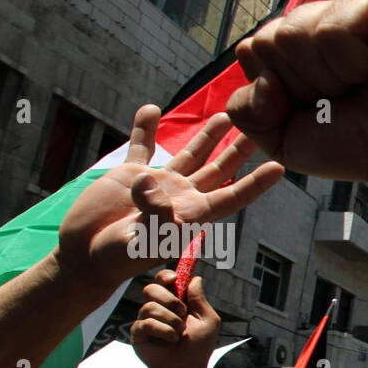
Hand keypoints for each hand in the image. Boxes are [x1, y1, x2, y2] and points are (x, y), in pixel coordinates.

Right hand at [56, 106, 281, 284]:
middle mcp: (181, 197)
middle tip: (260, 130)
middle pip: (219, 170)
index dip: (256, 184)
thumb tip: (151, 179)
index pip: (232, 197)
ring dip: (206, 136)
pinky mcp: (130, 175)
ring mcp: (158, 184)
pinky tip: (151, 109)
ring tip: (226, 116)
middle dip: (239, 151)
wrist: (87, 257)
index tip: (279, 167)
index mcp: (192, 216)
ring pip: (189, 154)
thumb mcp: (143, 241)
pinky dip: (145, 128)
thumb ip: (154, 212)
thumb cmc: (119, 258)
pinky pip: (140, 147)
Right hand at [131, 268, 220, 367]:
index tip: (174, 279)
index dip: (165, 276)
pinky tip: (170, 340)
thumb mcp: (208, 321)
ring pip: (150, 306)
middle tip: (182, 312)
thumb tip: (195, 278)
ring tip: (179, 333)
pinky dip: (164, 331)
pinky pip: (146, 323)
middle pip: (151, 288)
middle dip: (169, 299)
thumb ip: (200, 300)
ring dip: (171, 320)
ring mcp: (146, 320)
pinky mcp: (138, 333)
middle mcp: (158, 308)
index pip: (163, 281)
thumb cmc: (199, 347)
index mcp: (174, 302)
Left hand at [227, 0, 367, 191]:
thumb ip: (246, 112)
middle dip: (302, 85)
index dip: (276, 93)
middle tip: (344, 99)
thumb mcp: (284, 141)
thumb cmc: (358, 144)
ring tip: (363, 85)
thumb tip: (260, 78)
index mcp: (292, 49)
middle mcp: (316, 22)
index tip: (315, 110)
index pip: (250, 51)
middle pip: (269, 40)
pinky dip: (351, 62)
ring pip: (294, 32)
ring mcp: (345, 10)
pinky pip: (331, 28)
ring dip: (328, 77)